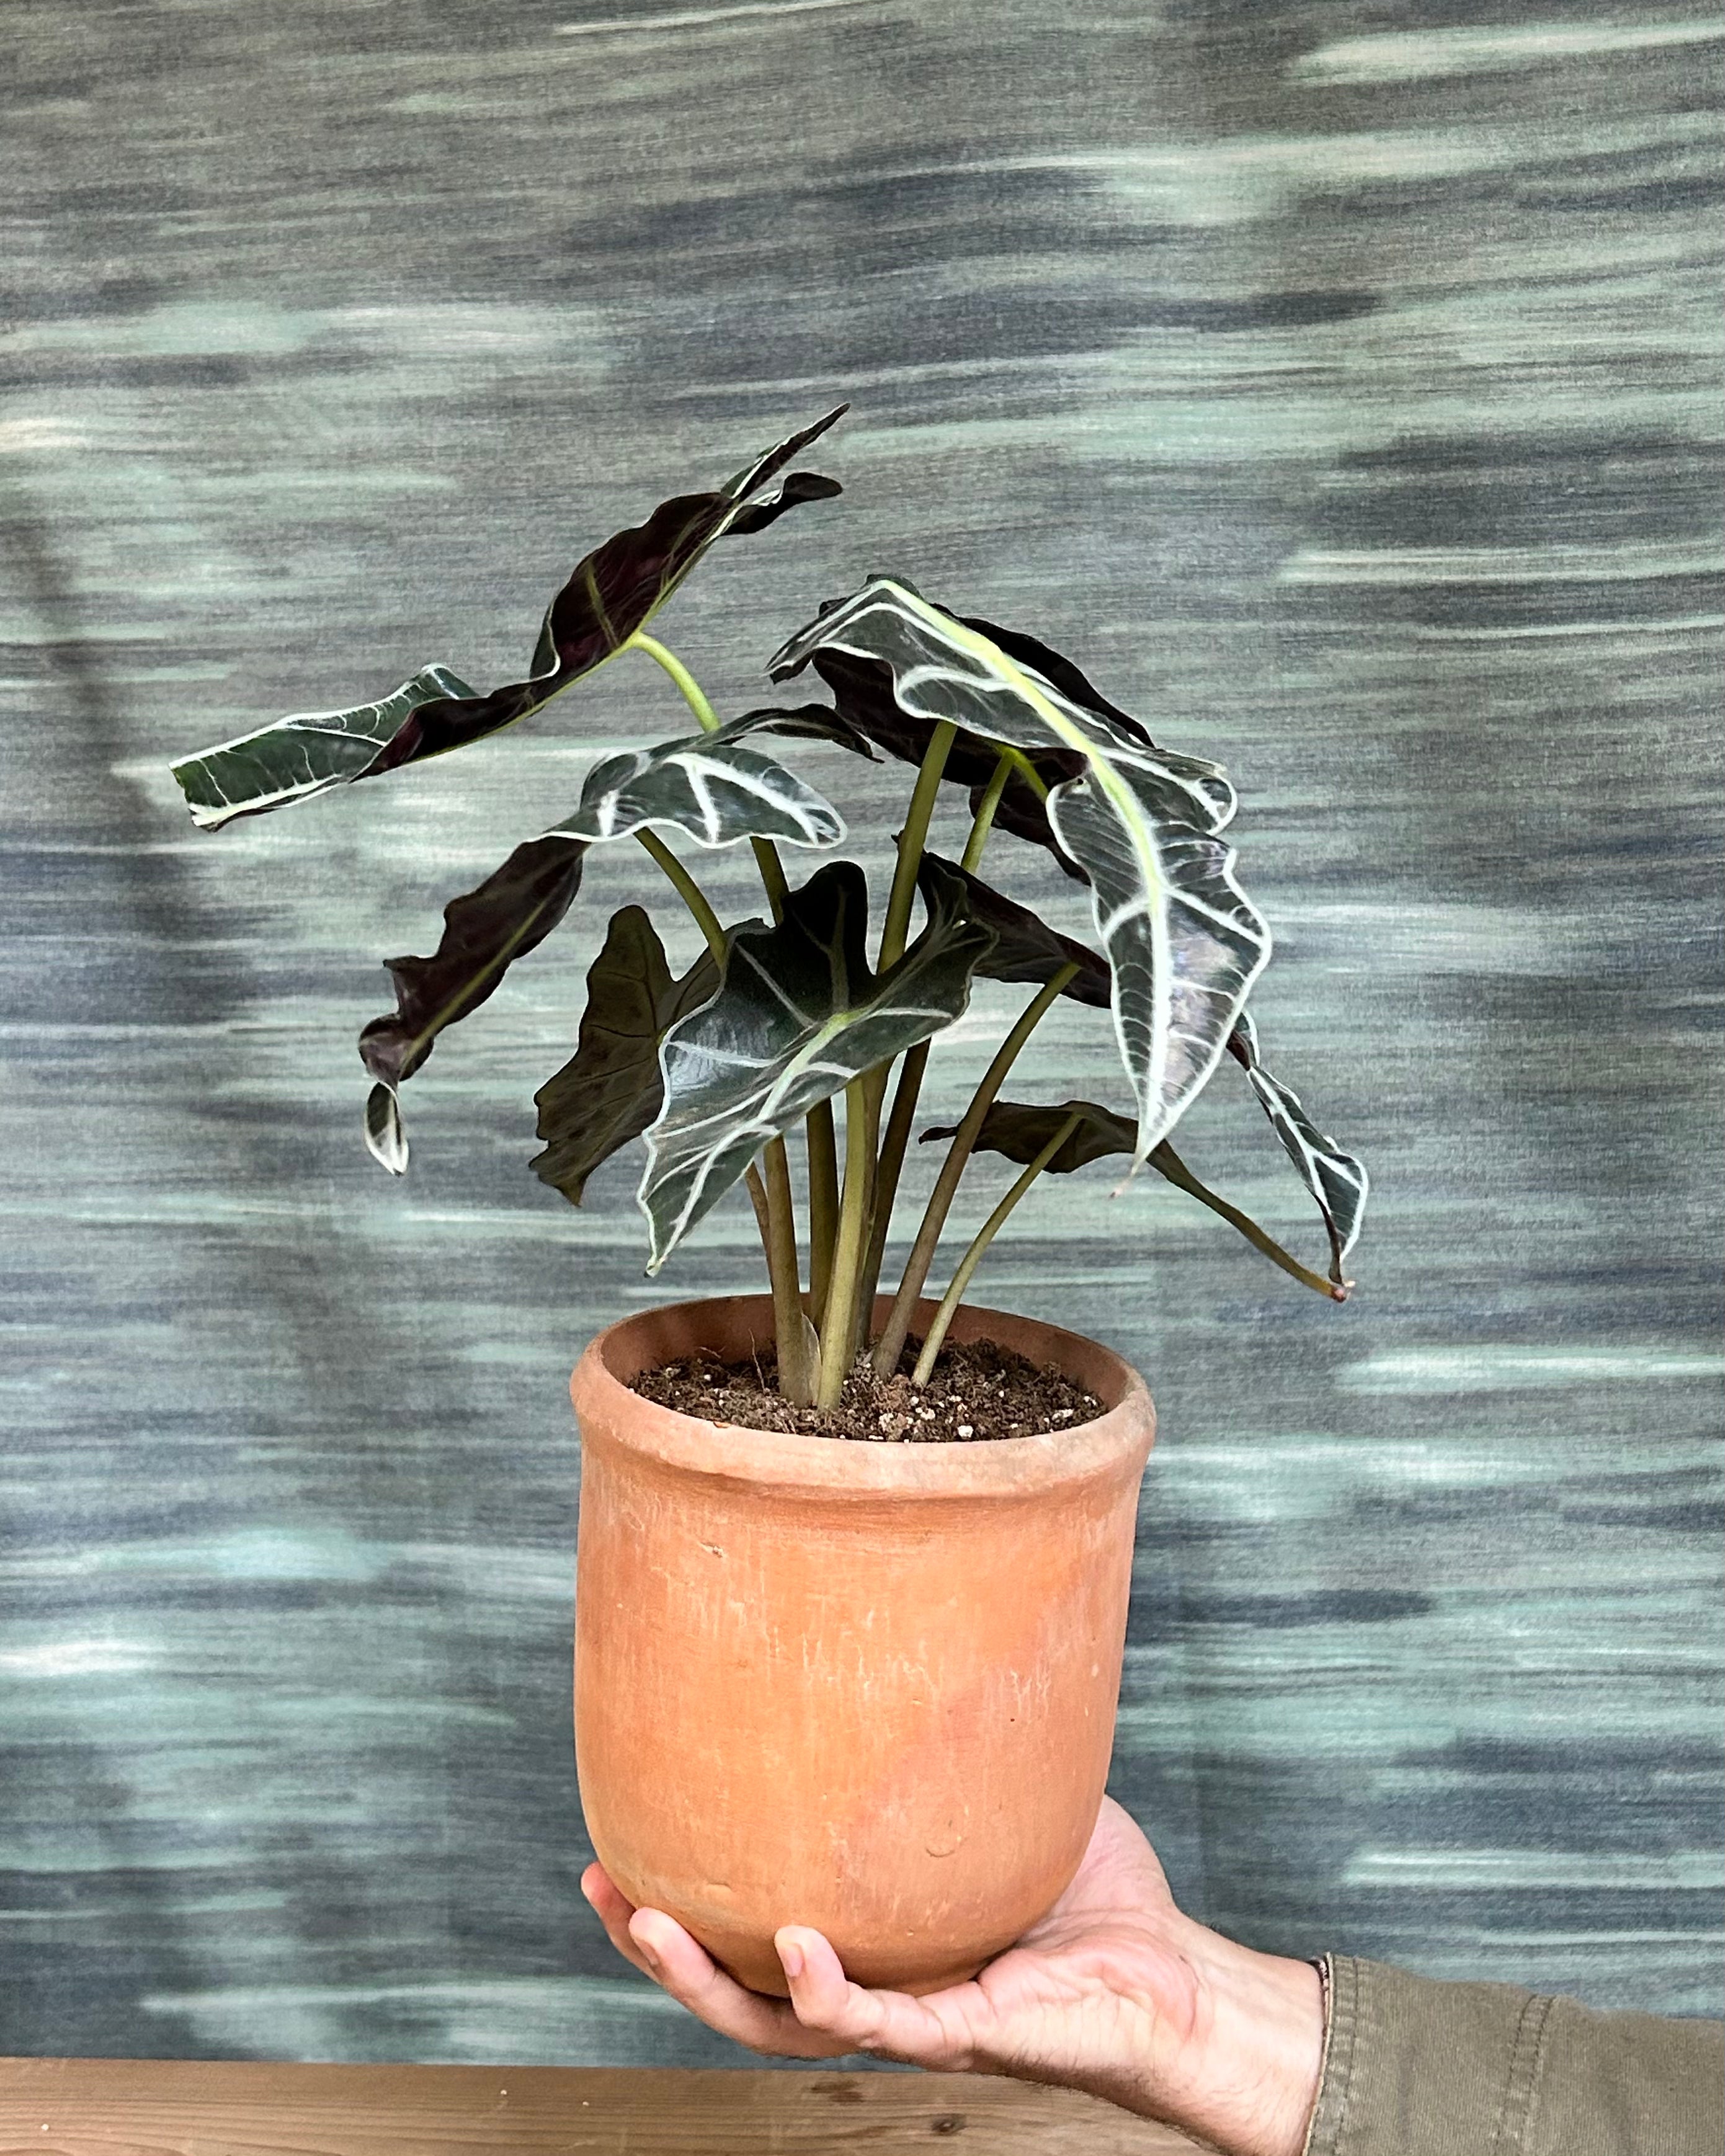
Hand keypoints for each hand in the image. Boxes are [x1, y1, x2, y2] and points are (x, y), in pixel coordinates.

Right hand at [581, 1795, 1323, 2155]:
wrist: (1168, 1974)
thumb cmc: (1092, 1892)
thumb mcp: (1000, 1794)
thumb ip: (951, 1736)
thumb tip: (914, 1628)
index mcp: (868, 1939)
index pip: (751, 1926)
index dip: (682, 1897)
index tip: (617, 1844)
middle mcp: (873, 1984)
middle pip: (735, 1984)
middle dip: (658, 1947)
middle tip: (599, 1887)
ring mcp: (909, 2016)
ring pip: (776, 2020)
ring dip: (706, 1981)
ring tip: (651, 1924)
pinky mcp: (960, 2032)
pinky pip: (876, 2023)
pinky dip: (826, 1989)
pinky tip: (795, 1945)